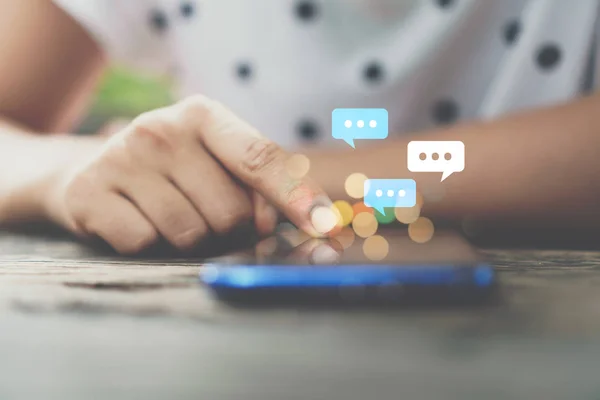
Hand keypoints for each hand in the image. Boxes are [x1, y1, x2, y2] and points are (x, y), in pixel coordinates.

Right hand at [44, 95, 334, 253]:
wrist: (93, 174)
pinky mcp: (88, 192)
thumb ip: (260, 188)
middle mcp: (161, 128)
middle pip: (229, 213)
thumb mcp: (215, 164)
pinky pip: (144, 244)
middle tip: (206, 217)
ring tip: (169, 217)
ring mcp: (121, 157)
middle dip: (229, 230)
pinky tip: (136, 222)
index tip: (325, 227)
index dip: (296, 197)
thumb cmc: (174, 174)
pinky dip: (148, 246)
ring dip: (189, 241)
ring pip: (189, 234)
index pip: (259, 159)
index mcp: (203, 115)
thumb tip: (314, 227)